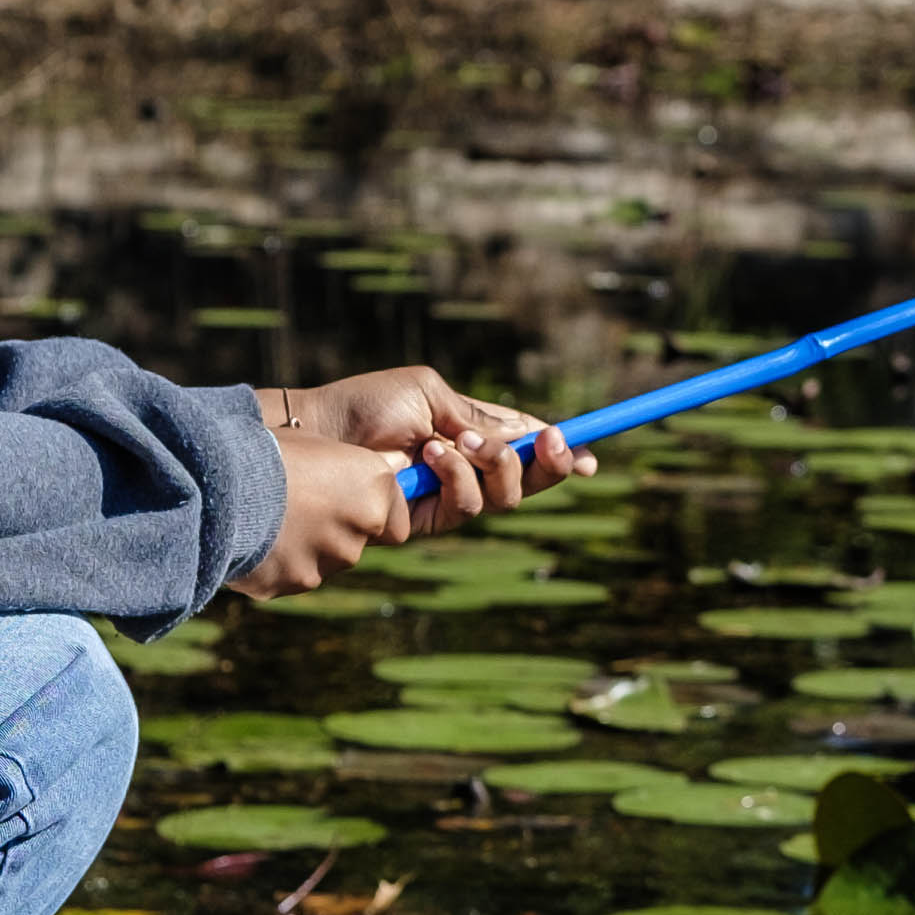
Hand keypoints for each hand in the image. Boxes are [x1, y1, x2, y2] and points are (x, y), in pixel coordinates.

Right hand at [228, 433, 427, 597]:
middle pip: (361, 541)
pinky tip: (254, 539)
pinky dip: (280, 563)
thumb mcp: (315, 447)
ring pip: (327, 560)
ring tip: (271, 520)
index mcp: (374, 485)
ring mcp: (332, 559)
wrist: (224, 481)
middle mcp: (363, 525)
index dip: (371, 512)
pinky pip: (294, 574)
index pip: (395, 520)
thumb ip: (342, 474)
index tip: (345, 500)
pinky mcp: (299, 581)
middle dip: (337, 531)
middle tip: (301, 508)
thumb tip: (345, 486)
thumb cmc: (266, 451)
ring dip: (307, 547)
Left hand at [256, 367, 584, 517]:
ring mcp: (448, 496)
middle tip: (552, 443)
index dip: (564, 455)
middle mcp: (466, 469)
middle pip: (529, 481)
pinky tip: (431, 455)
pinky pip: (467, 507)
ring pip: (505, 498)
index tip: (594, 457)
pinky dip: (458, 477)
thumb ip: (480, 417)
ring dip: (494, 465)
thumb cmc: (367, 404)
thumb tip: (527, 432)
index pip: (528, 448)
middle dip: (549, 464)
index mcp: (473, 433)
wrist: (320, 430)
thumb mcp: (433, 396)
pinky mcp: (428, 518)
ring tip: (457, 441)